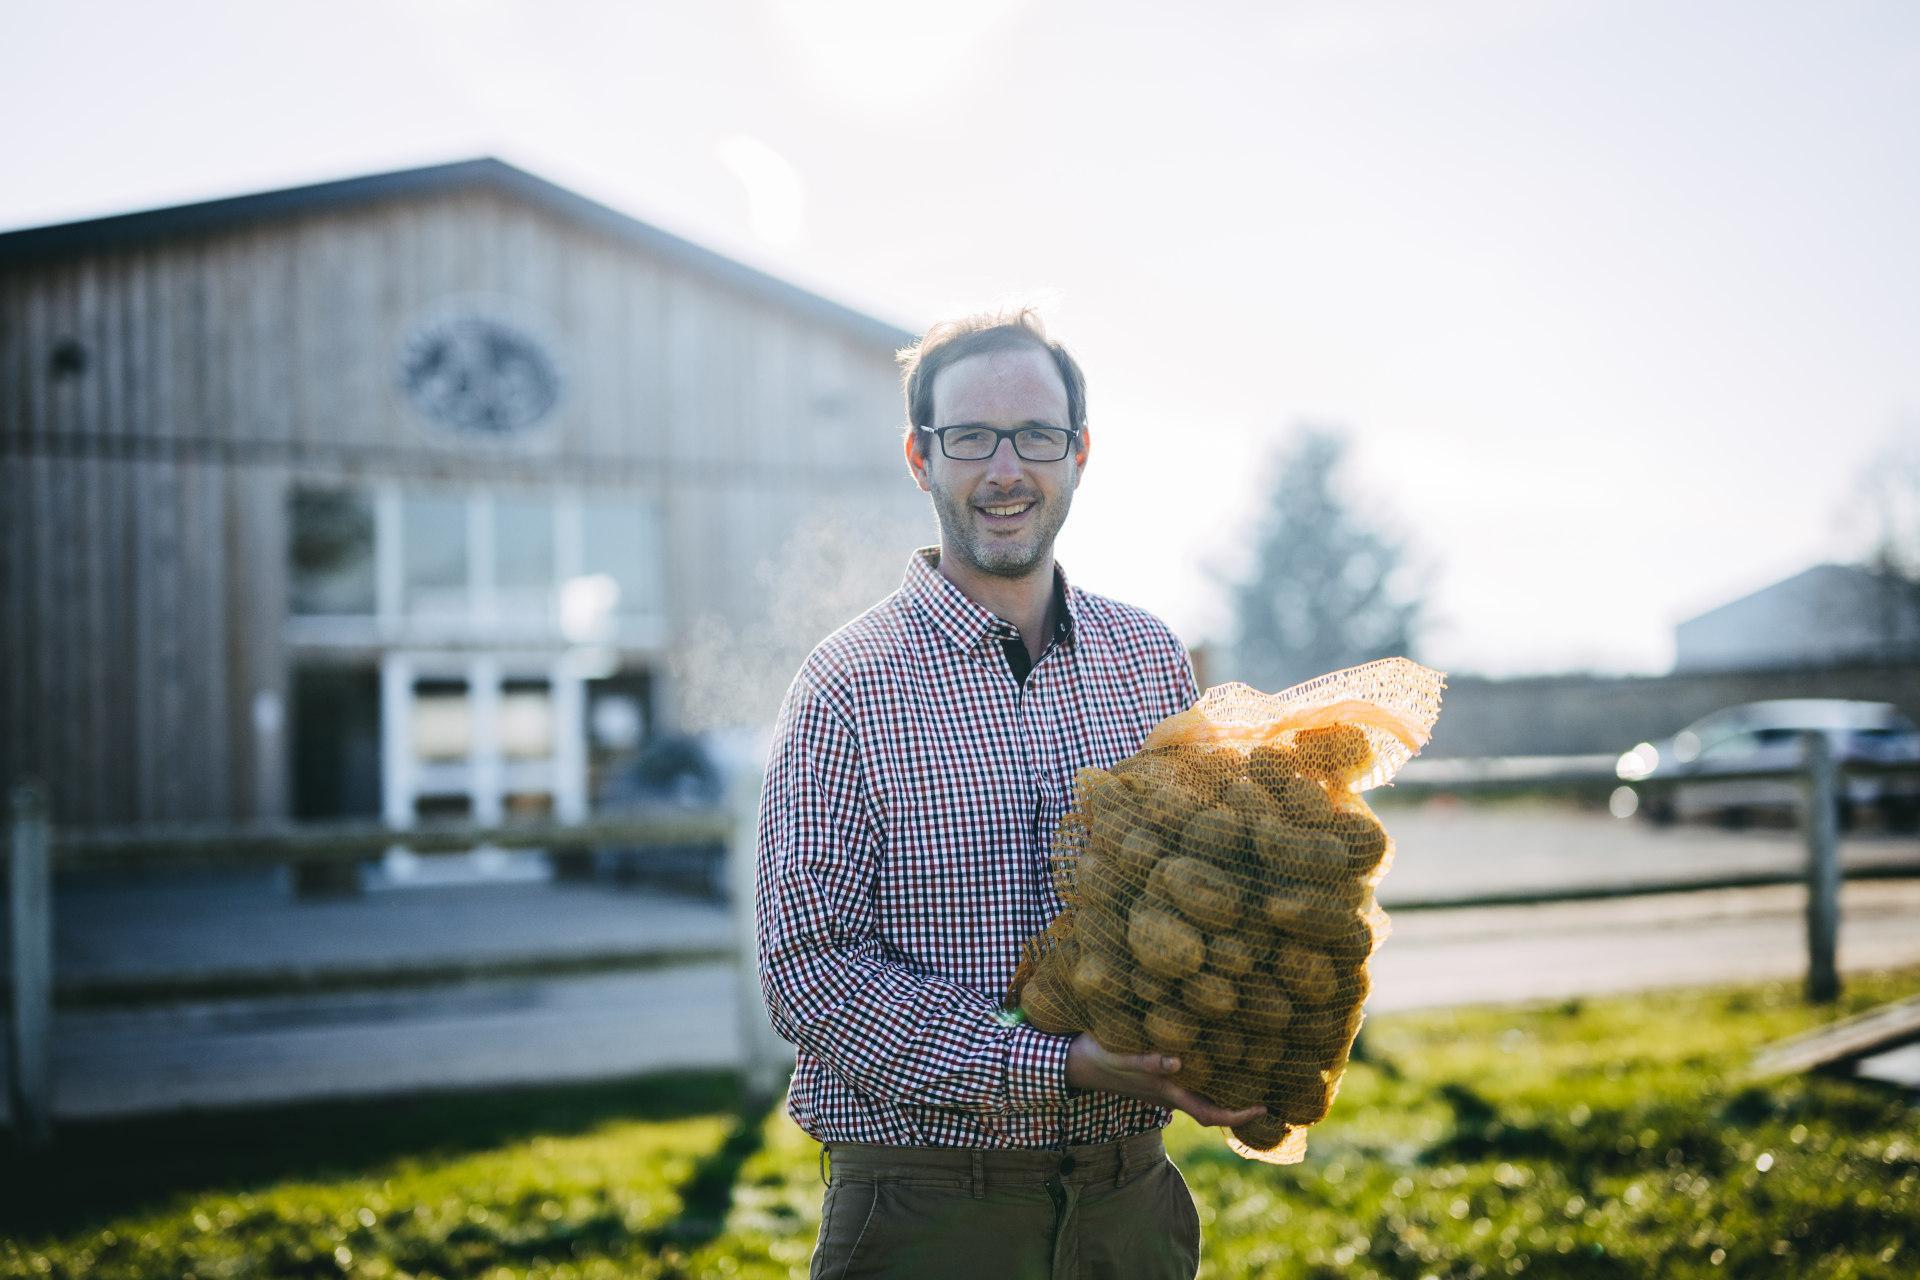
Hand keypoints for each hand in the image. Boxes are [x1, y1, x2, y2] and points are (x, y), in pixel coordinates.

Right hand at [1064, 1032, 1266, 1127]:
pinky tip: (1214, 1054)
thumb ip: (1147, 1060)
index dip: (1239, 1115)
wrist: (1073, 1062)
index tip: (1264, 1107)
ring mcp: (1163, 1087)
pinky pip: (1189, 1081)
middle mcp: (1169, 1094)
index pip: (1210, 1114)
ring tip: (1249, 1068)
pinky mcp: (1155, 1075)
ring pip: (1202, 1095)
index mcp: (1167, 1092)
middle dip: (1240, 1104)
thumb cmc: (1098, 1057)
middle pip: (1212, 1108)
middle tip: (1269, 1086)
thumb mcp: (1120, 1056)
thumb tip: (1177, 1062)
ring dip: (1225, 1088)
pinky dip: (1206, 1074)